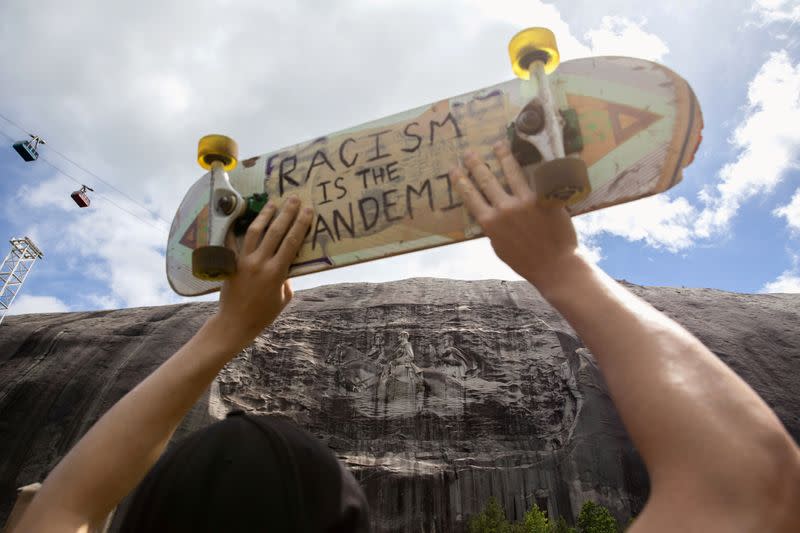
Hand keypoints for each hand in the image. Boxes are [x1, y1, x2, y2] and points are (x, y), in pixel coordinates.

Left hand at [215, 196, 312, 345]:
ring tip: (273, 203)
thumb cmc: (263, 314)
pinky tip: (241, 216)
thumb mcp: (283, 298)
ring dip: (265, 215)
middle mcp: (260, 263)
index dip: (301, 224)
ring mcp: (244, 261)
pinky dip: (237, 228)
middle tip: (294, 199)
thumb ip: (287, 279)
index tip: (308, 210)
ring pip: (255, 231)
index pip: (291, 242)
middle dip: (287, 213)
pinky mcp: (231, 263)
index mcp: (276, 272)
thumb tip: (286, 264)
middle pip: (276, 232)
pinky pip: (234, 242)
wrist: (235, 323)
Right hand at [449, 141, 580, 289]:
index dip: (460, 181)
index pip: (470, 196)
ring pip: (511, 172)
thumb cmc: (525, 261)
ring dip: (502, 156)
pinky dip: (533, 166)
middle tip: (469, 152)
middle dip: (476, 164)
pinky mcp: (544, 198)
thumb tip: (488, 213)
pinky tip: (531, 155)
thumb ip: (493, 228)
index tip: (454, 170)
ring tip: (498, 145)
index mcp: (490, 223)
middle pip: (486, 179)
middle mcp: (504, 208)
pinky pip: (537, 178)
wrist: (554, 265)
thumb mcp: (498, 247)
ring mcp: (525, 202)